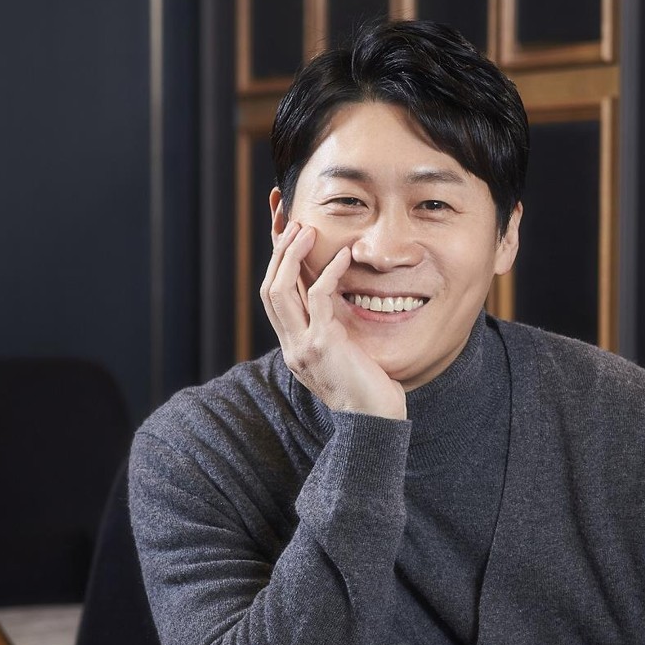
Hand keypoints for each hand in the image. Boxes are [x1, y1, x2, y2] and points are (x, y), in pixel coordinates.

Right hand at [260, 213, 406, 420]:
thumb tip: (341, 302)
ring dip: (292, 256)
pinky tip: (343, 256)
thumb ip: (334, 330)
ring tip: (307, 230)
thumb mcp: (345, 354)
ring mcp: (302, 346)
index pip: (275, 297)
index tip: (282, 230)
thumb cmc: (369, 390)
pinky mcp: (322, 345)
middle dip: (278, 252)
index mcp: (294, 346)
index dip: (276, 263)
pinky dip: (328, 272)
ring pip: (280, 290)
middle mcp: (291, 346)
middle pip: (269, 289)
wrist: (375, 422)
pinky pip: (318, 299)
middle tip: (291, 221)